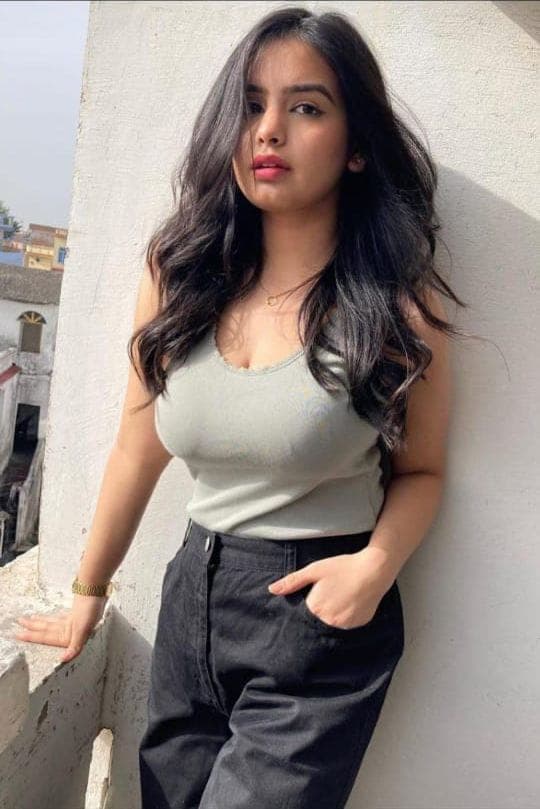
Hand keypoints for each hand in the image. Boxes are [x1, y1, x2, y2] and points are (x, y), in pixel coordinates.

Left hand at [13, 593, 107, 662]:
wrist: (96, 589)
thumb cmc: (92, 608)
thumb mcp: (83, 629)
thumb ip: (75, 646)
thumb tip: (65, 658)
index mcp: (71, 637)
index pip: (46, 638)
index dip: (32, 637)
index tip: (20, 636)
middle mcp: (71, 632)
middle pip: (46, 632)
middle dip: (32, 631)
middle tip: (18, 630)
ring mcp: (72, 623)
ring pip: (49, 625)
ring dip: (38, 624)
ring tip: (27, 622)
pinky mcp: (74, 614)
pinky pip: (56, 619)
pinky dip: (48, 619)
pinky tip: (43, 618)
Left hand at [268, 547, 393, 629]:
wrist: (374, 570)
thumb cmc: (343, 567)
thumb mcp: (315, 570)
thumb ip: (292, 581)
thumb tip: (272, 590)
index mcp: (316, 609)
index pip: (304, 614)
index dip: (308, 603)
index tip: (314, 594)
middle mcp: (330, 622)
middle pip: (318, 620)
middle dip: (320, 609)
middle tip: (331, 592)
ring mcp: (346, 626)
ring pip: (332, 623)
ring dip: (333, 614)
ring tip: (341, 596)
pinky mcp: (359, 625)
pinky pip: (347, 624)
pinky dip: (346, 616)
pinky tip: (351, 601)